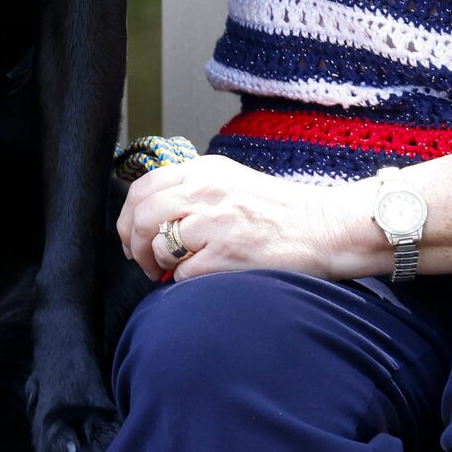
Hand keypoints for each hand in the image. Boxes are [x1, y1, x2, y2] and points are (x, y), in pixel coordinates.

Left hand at [117, 154, 380, 282]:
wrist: (324, 228)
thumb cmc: (280, 211)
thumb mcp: (232, 182)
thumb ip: (193, 189)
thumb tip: (151, 215)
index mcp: (204, 170)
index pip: (143, 187)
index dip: (128, 217)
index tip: (131, 236)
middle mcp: (204, 191)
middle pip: (142, 217)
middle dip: (134, 244)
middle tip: (142, 261)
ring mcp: (214, 222)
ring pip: (159, 246)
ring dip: (159, 264)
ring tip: (175, 269)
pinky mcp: (224, 254)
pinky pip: (182, 274)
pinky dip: (185, 281)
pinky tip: (204, 275)